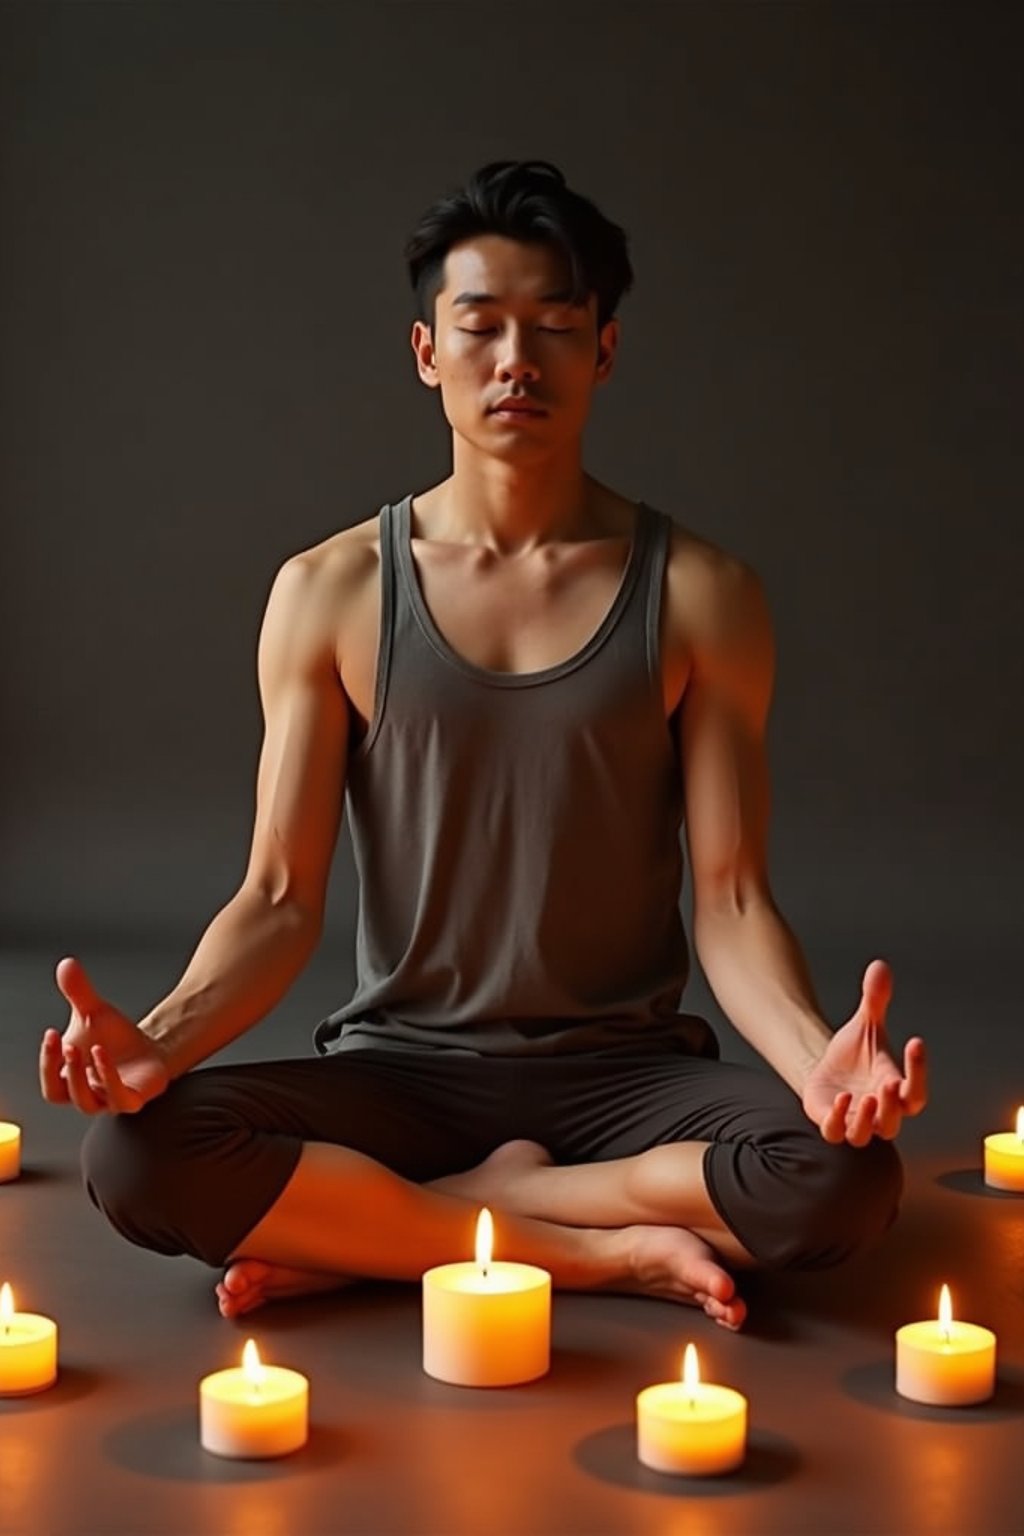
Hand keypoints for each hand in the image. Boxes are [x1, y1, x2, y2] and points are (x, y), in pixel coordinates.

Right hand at [41, 956, 170, 1114]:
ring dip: (83, 1077)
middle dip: (64, 1070)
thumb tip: (67, 964)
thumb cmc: (115, 1039)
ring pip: (87, 1102)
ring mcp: (108, 1099)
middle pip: (62, 1094)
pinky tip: (105, 1054)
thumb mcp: (93, 1012)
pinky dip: (110, 1078)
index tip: (50, 1033)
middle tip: (67, 1045)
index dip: (46, 1061)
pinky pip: (118, 1098)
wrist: (150, 1050)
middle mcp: (86, 1094)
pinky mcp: (132, 1100)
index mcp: (70, 1080)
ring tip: (92, 1048)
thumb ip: (78, 992)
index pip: (50, 1082)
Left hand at [801, 958, 926, 1145]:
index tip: (916, 1041)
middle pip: (895, 1121)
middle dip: (892, 1106)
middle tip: (888, 1085)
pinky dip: (836, 1121)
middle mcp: (879, 1110)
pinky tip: (837, 1100)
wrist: (827, 1070)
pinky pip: (835, 1133)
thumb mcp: (865, 1024)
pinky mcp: (830, 1123)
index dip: (920, 1070)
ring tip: (863, 1098)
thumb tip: (879, 966)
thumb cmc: (856, 1054)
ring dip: (866, 1120)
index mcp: (895, 1088)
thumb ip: (875, 999)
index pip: (916, 1091)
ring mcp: (854, 1120)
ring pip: (867, 1135)